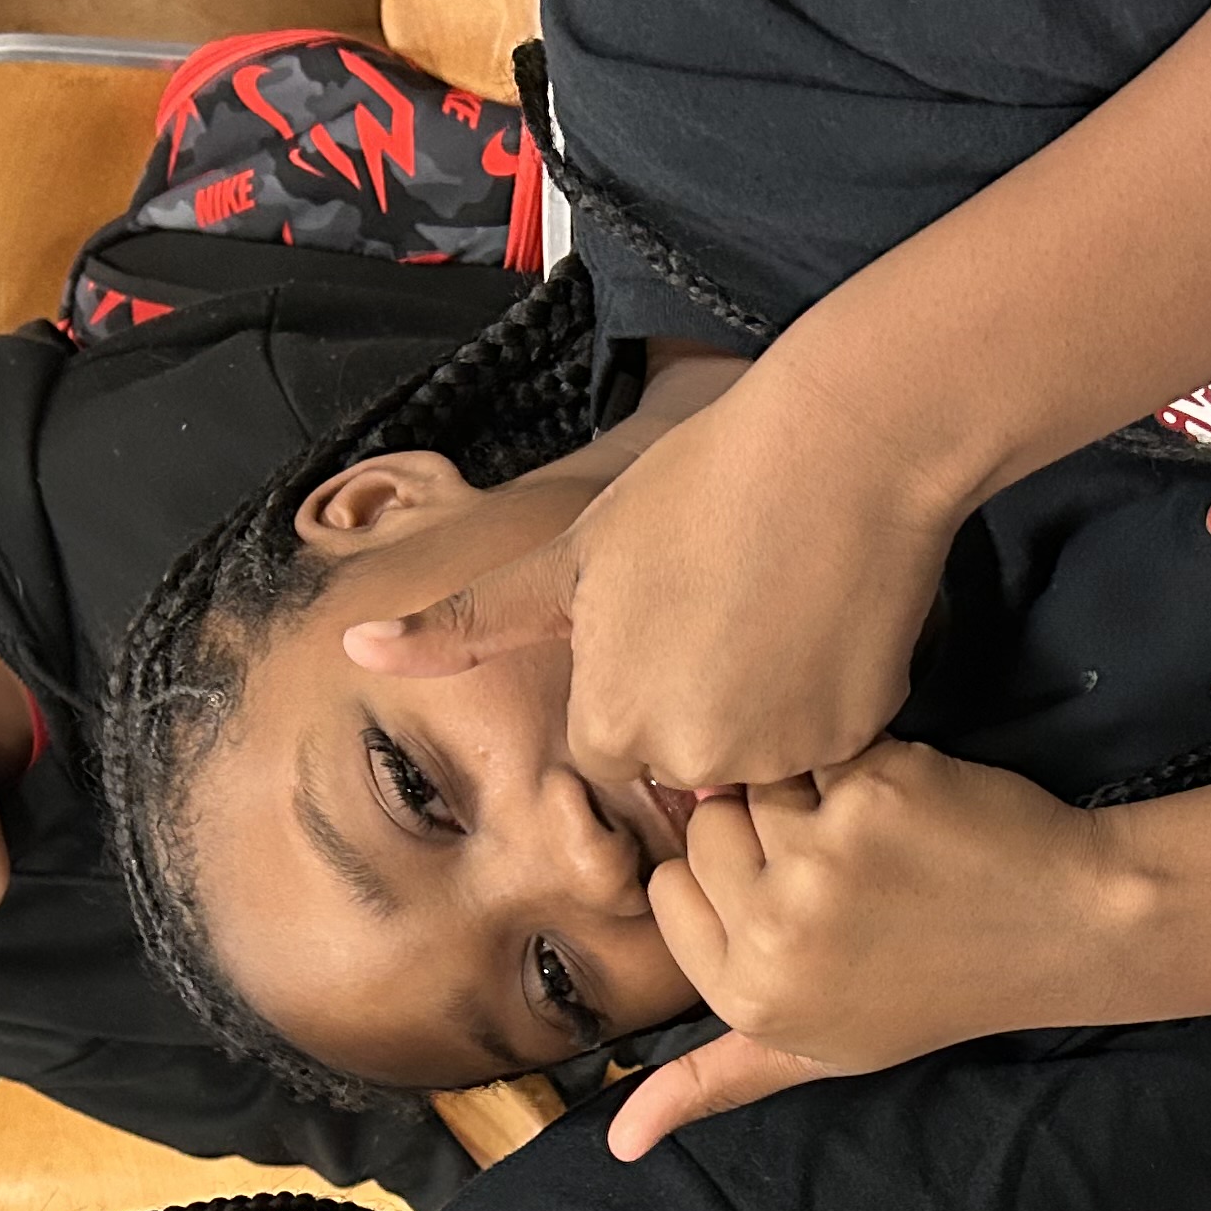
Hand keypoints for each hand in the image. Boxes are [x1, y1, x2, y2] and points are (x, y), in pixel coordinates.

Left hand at [347, 353, 965, 794]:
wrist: (840, 445)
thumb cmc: (694, 489)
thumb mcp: (566, 560)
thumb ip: (467, 625)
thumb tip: (354, 650)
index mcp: (612, 726)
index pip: (608, 748)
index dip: (633, 676)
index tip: (661, 614)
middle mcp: (693, 764)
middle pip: (683, 765)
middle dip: (697, 705)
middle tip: (724, 608)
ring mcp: (780, 759)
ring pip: (757, 759)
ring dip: (764, 709)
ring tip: (774, 613)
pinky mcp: (856, 741)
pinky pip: (828, 744)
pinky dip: (829, 701)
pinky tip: (825, 625)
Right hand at [607, 744, 1123, 1155]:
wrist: (1061, 932)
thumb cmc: (932, 991)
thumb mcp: (815, 1052)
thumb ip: (713, 1080)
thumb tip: (615, 1146)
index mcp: (747, 997)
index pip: (670, 890)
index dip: (730, 884)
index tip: (796, 906)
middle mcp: (772, 935)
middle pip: (706, 829)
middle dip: (765, 836)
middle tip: (846, 876)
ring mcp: (821, 861)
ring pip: (760, 780)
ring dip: (812, 792)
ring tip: (876, 842)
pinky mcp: (870, 795)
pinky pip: (822, 746)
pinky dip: (865, 761)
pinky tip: (909, 810)